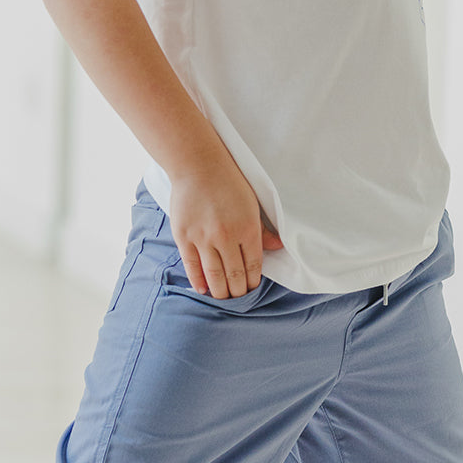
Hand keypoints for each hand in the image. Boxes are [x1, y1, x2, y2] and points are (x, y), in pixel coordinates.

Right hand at [168, 159, 283, 298]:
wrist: (198, 165)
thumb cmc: (228, 182)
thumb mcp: (252, 203)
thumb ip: (263, 229)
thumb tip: (278, 246)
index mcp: (248, 229)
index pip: (253, 266)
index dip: (253, 282)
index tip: (251, 288)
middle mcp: (226, 237)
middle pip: (234, 276)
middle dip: (238, 291)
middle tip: (238, 297)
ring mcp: (203, 239)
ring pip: (214, 276)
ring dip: (220, 291)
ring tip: (223, 297)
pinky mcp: (184, 237)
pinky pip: (192, 267)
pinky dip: (199, 281)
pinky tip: (204, 289)